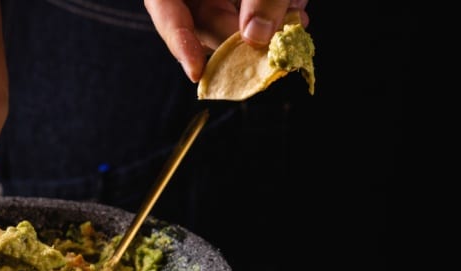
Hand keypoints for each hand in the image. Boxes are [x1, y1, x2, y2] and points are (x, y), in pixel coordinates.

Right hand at [144, 0, 309, 82]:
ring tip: (295, 18)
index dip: (180, 43)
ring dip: (266, 23)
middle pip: (205, 21)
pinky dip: (273, 8)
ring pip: (231, 16)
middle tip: (273, 45)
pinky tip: (295, 5)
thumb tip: (257, 36)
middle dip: (242, 37)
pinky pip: (248, 6)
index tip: (196, 73)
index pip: (165, 11)